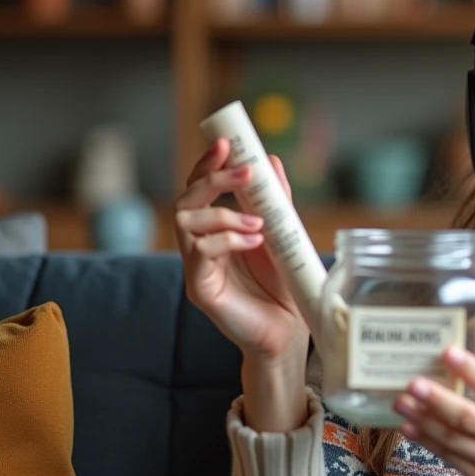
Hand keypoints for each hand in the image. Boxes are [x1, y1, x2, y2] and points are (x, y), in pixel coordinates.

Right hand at [173, 138, 307, 364]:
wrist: (289, 332)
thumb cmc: (283, 286)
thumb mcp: (283, 234)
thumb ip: (275, 201)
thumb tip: (272, 160)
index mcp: (215, 229)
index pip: (199, 189)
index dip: (207, 164)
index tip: (225, 143)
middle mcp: (198, 245)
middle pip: (185, 200)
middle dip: (213, 179)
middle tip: (245, 172)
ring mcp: (196, 267)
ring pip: (186, 222)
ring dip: (224, 213)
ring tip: (259, 223)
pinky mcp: (200, 288)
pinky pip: (201, 253)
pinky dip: (228, 240)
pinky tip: (254, 240)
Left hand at [393, 316, 474, 475]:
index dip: (470, 369)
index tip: (448, 353)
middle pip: (468, 416)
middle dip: (438, 400)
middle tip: (414, 384)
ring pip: (453, 438)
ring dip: (424, 421)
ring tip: (401, 402)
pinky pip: (449, 457)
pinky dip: (427, 442)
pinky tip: (409, 427)